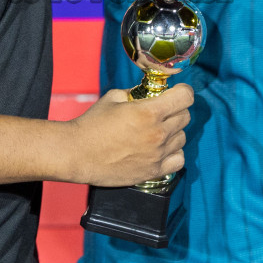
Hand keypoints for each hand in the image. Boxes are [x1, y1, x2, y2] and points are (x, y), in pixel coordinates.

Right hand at [63, 84, 193, 186]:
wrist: (77, 154)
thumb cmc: (92, 124)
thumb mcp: (113, 98)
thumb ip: (136, 94)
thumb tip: (149, 94)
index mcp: (149, 112)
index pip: (185, 97)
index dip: (183, 91)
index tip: (178, 92)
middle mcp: (157, 133)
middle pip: (185, 116)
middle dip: (176, 109)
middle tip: (162, 110)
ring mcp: (157, 154)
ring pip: (182, 137)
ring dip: (173, 131)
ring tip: (156, 130)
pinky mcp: (153, 171)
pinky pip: (178, 159)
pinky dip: (174, 152)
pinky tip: (161, 148)